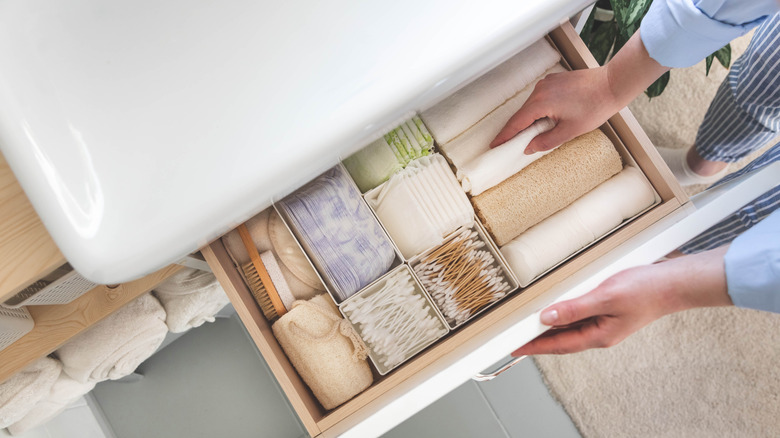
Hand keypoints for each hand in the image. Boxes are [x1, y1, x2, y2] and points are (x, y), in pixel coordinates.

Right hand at [490, 31, 669, 153]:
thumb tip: (528, 148)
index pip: (516, 122)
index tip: (494, 145)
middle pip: (522, 113)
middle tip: (507, 144)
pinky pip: (540, 98)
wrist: (612, 84)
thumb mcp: (570, 131)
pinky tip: (544, 118)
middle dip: (515, 129)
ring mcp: (546, 83)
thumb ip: (546, 141)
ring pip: (531, 106)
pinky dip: (538, 109)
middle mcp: (540, 90)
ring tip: (528, 134)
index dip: (504, 136)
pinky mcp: (554, 80)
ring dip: (528, 119)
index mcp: (541, 103)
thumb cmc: (594, 107)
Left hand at [512, 246, 731, 355]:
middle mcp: (600, 332)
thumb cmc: (646, 290)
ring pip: (570, 327)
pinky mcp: (609, 311)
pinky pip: (580, 315)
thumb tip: (548, 316)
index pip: (558, 344)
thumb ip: (575, 307)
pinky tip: (556, 307)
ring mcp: (605, 323)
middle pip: (561, 339)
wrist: (674, 283)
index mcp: (599, 335)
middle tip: (514, 337)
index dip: (534, 346)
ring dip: (550, 326)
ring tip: (528, 324)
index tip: (514, 348)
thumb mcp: (606, 297)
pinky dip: (564, 313)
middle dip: (538, 339)